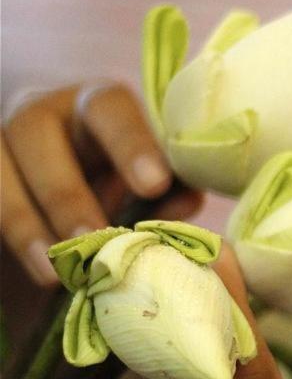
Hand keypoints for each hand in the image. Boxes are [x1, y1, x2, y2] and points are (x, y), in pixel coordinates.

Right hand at [1, 83, 201, 286]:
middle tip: (95, 237)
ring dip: (26, 222)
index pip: (109, 107)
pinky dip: (8, 235)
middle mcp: (42, 114)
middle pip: (36, 129)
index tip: (155, 183)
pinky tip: (34, 269)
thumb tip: (187, 198)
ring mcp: (0, 144)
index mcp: (96, 108)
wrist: (65, 224)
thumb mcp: (145, 195)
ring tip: (56, 272)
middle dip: (65, 190)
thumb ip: (167, 195)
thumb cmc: (120, 199)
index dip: (131, 143)